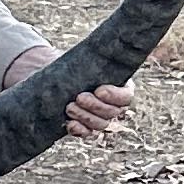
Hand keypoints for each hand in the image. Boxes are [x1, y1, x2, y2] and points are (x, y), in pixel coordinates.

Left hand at [1, 43, 131, 141]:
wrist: (57, 78)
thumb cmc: (76, 66)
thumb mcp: (86, 61)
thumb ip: (94, 60)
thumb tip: (101, 50)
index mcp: (121, 87)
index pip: (126, 97)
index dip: (114, 96)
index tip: (98, 90)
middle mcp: (114, 105)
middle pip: (113, 112)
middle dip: (95, 106)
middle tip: (79, 97)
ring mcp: (102, 118)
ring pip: (101, 124)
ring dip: (85, 117)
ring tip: (69, 107)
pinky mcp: (87, 127)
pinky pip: (88, 133)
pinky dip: (80, 130)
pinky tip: (70, 124)